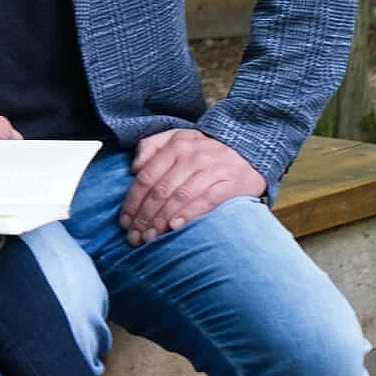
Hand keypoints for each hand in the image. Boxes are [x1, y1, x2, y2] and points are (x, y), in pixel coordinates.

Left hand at [120, 129, 265, 245]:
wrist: (250, 146)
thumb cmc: (207, 147)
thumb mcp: (178, 137)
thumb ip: (152, 146)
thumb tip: (134, 167)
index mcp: (176, 146)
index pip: (147, 177)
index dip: (132, 201)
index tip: (124, 221)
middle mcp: (192, 157)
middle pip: (160, 191)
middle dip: (144, 217)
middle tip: (134, 237)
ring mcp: (212, 170)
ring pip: (180, 198)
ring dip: (161, 220)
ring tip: (150, 238)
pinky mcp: (231, 184)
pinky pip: (206, 201)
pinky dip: (189, 214)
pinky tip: (176, 227)